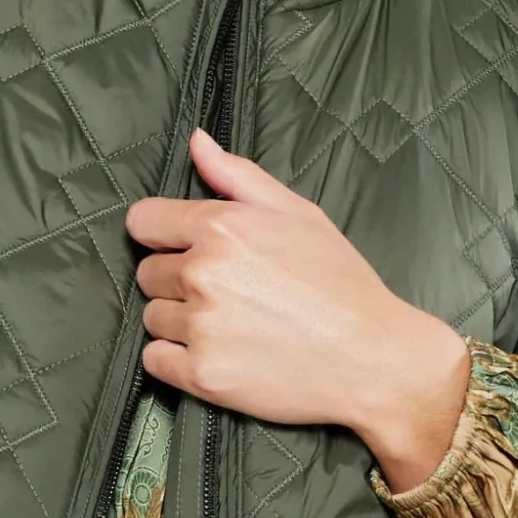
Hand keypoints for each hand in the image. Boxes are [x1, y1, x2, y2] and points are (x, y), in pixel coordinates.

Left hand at [125, 127, 471, 489]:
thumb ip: (239, 176)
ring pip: (153, 317)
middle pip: (148, 272)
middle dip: (178, 280)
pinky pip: (156, 360)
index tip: (185, 247)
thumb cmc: (341, 283)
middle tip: (230, 293)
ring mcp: (200, 327)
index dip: (162, 234)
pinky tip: (218, 353)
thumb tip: (196, 142)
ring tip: (231, 325)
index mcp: (222, 227)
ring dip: (180, 321)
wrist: (373, 359)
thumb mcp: (299, 214)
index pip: (144, 222)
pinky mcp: (201, 375)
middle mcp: (203, 273)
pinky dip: (177, 359)